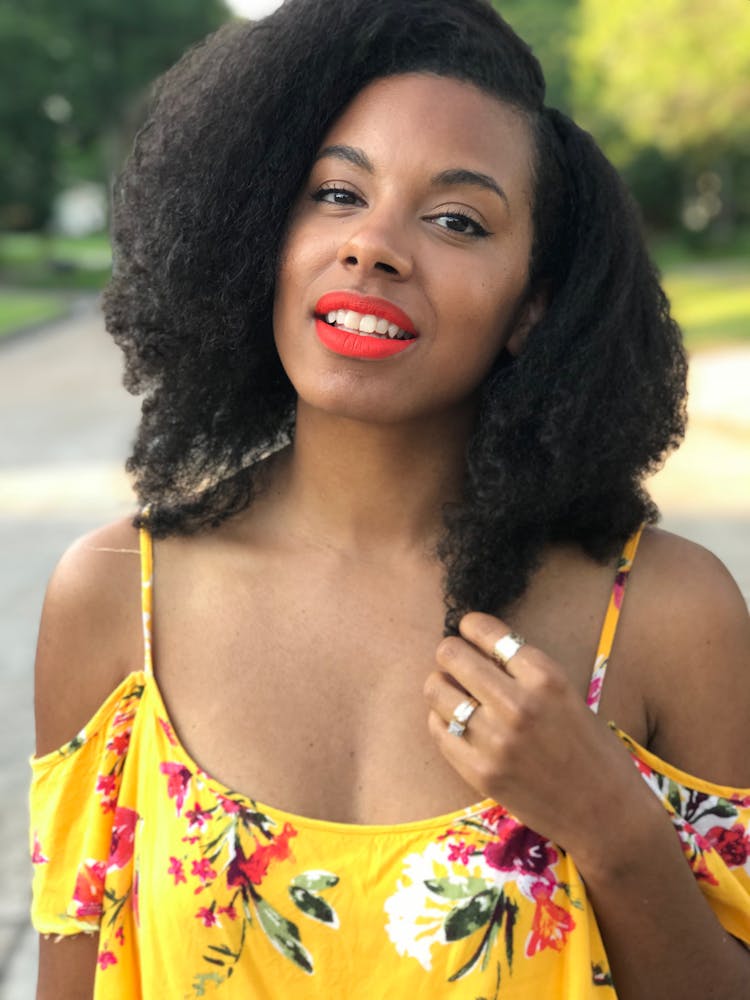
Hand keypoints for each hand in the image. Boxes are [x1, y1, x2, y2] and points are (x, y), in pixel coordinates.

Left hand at [424, 611, 654, 866]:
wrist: (607, 816)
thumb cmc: (594, 752)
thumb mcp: (569, 696)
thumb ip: (527, 673)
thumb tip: (480, 647)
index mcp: (546, 678)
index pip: (488, 632)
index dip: (471, 625)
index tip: (467, 628)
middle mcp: (517, 704)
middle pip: (452, 655)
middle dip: (450, 653)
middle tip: (455, 660)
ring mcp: (495, 740)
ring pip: (436, 690)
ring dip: (441, 685)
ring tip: (453, 692)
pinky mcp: (479, 772)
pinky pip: (438, 729)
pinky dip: (441, 720)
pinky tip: (456, 722)